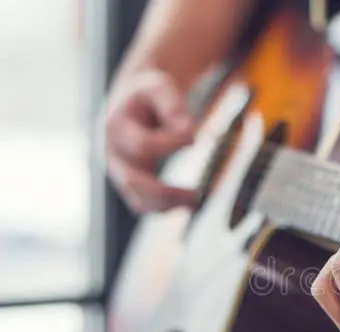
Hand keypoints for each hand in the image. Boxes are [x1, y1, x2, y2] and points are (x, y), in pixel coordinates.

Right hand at [103, 69, 197, 212]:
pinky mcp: (130, 181)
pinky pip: (143, 203)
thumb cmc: (148, 93)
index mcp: (116, 127)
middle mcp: (113, 153)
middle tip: (196, 194)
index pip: (142, 146)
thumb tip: (189, 131)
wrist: (133, 97)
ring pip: (137, 200)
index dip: (169, 144)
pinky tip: (189, 204)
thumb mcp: (160, 87)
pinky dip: (165, 208)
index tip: (194, 136)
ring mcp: (119, 170)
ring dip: (167, 206)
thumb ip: (173, 106)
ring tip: (195, 201)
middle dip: (165, 192)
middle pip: (132, 182)